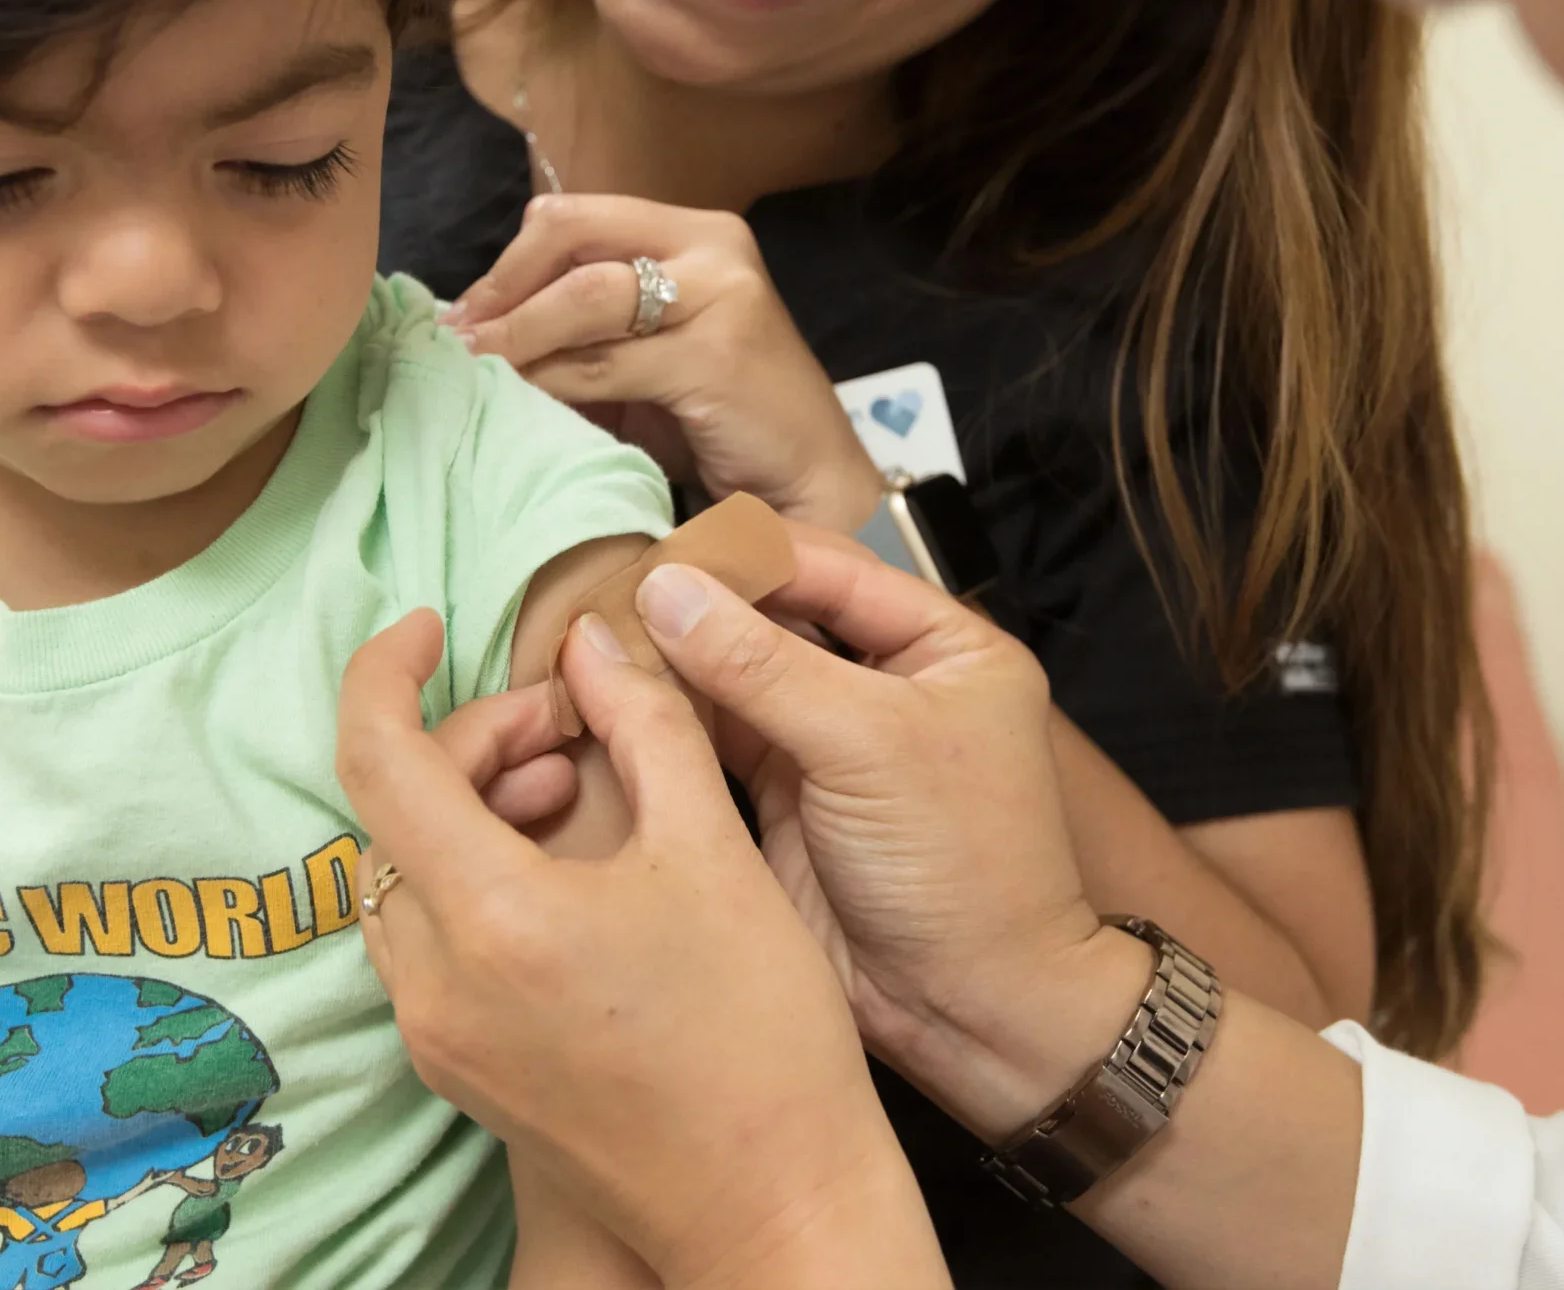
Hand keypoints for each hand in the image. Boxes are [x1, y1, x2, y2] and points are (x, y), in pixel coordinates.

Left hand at [336, 610, 943, 1288]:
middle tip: (573, 727)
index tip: (426, 625)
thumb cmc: (761, 1037)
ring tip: (577, 789)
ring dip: (472, 809)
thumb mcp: (712, 848)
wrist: (774, 1204)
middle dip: (474, 742)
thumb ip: (643, 722)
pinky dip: (474, 878)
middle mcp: (435, 984)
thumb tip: (592, 643)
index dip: (385, 671)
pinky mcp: (459, 1071)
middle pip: (395, 814)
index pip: (376, 757)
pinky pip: (429, 940)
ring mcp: (438, 1037)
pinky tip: (564, 869)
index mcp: (490, 919)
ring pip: (406, 877)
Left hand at [446, 194, 884, 530]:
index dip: (509, 263)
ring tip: (474, 370)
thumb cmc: (722, 422)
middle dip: (502, 291)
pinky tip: (521, 402)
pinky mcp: (718, 354)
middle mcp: (713, 246)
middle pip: (572, 238)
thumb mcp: (647, 358)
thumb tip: (478, 328)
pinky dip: (550, 381)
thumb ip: (585, 330)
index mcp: (695, 232)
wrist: (809, 482)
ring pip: (584, 298)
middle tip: (458, 341)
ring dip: (515, 338)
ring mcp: (722, 295)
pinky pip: (604, 363)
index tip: (465, 313)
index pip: (576, 217)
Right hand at [635, 536, 1120, 1129]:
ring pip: (734, 677)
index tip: (658, 553)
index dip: (744, 558)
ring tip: (591, 640)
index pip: (829, 568)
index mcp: (943, 645)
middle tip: (607, 593)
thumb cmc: (967, 871)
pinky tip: (607, 698)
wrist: (972, 1012)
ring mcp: (829, 742)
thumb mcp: (870, 744)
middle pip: (774, 617)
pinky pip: (712, 739)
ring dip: (670, 662)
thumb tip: (667, 590)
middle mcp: (884, 682)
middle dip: (696, 608)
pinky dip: (664, 720)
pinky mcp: (781, 799)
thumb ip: (764, 664)